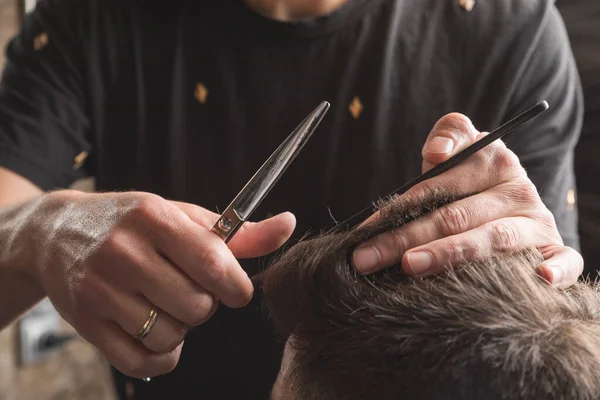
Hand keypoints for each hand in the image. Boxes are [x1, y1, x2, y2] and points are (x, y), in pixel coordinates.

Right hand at [15, 190, 294, 377]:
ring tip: (168, 306)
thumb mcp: (182, 215)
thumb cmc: (133, 223)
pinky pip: (141, 360)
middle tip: (191, 291)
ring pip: (171, 335)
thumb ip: (238, 231)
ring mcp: (100, 289)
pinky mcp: (85, 321)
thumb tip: (289, 225)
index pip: (214, 263)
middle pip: (197, 306)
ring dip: (181, 328)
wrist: (56, 233)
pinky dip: (161, 356)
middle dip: (206, 305)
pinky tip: (157, 334)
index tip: (235, 290)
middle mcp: (124, 251)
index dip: (237, 286)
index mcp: (155, 217)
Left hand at [351, 113, 582, 286]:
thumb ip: (447, 138)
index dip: (399, 207)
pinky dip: (556, 270)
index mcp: (495, 162)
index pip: (440, 186)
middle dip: (405, 238)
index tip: (365, 228)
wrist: (508, 195)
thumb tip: (436, 153)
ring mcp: (538, 223)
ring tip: (410, 266)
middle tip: (367, 259)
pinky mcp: (555, 250)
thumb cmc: (469, 179)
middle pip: (456, 217)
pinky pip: (565, 262)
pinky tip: (538, 278)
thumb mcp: (458, 149)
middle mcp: (519, 193)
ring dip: (450, 255)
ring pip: (492, 241)